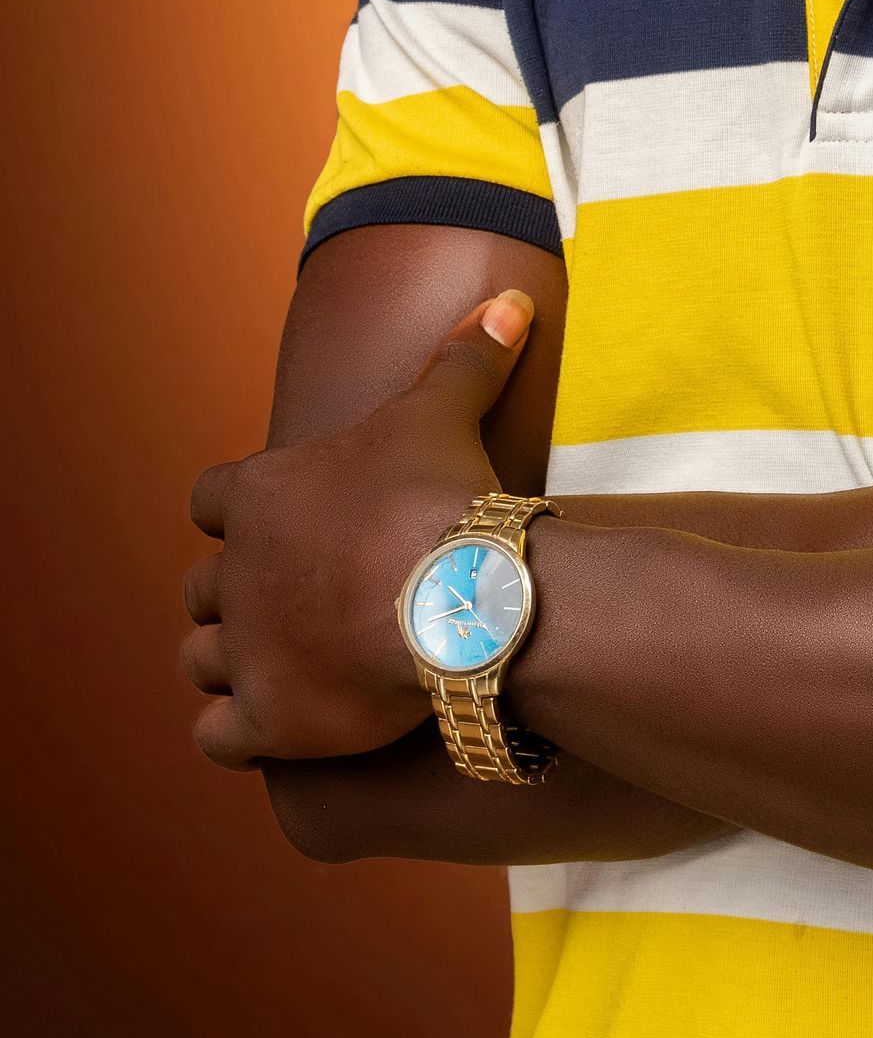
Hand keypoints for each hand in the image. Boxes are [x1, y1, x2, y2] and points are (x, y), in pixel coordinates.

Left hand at [182, 291, 535, 769]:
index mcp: (260, 495)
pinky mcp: (269, 718)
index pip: (208, 500)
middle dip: (236, 594)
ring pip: (199, 660)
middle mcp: (237, 573)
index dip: (238, 513)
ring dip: (230, 661)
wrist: (460, 593)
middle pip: (200, 588)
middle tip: (293, 597)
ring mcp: (248, 651)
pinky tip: (273, 724)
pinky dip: (235, 733)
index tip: (281, 522)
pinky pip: (216, 736)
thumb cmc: (440, 492)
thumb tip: (508, 301)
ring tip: (280, 662)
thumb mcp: (445, 410)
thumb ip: (466, 356)